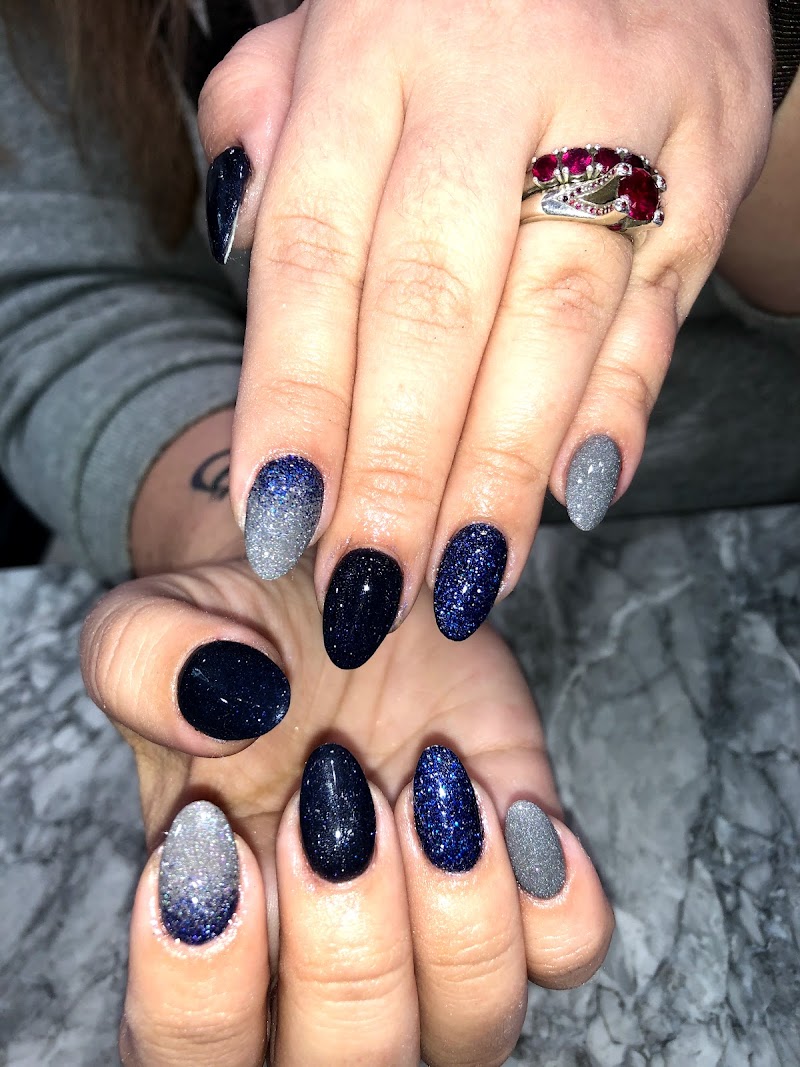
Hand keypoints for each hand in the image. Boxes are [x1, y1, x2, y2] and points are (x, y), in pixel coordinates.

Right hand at [83, 484, 611, 1064]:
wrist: (342, 594)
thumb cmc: (240, 637)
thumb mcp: (155, 622)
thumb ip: (147, 660)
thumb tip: (226, 701)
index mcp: (209, 933)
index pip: (186, 1061)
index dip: (202, 990)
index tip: (213, 838)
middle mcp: (322, 962)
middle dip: (347, 944)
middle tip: (336, 789)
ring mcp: (434, 930)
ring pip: (472, 1032)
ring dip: (457, 914)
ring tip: (430, 775)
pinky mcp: (521, 877)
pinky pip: (568, 952)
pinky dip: (554, 897)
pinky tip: (512, 802)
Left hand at [198, 0, 771, 669]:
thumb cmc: (447, 0)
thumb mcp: (331, 30)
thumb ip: (268, 128)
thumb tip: (235, 245)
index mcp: (373, 57)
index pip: (317, 260)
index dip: (299, 405)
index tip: (284, 524)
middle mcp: (490, 87)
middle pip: (432, 311)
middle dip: (399, 472)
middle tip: (371, 590)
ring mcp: (616, 115)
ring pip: (551, 324)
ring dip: (502, 470)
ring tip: (466, 579)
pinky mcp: (709, 150)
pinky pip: (658, 301)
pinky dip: (620, 408)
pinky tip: (579, 496)